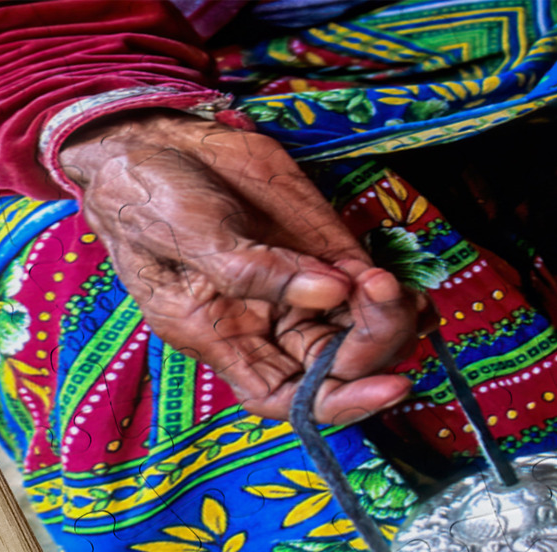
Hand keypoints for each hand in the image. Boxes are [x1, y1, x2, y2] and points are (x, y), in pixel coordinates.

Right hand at [57, 110, 422, 423]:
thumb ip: (255, 269)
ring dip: (391, 321)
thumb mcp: (190, 232)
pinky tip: (410, 287)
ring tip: (401, 291)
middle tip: (391, 301)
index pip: (285, 395)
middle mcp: (266, 323)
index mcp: (223, 336)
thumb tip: (331, 291)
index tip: (386, 386)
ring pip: (355, 330)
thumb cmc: (147, 198)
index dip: (337, 403)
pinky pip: (363, 288)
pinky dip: (391, 294)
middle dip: (373, 345)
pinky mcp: (317, 252)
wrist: (147, 142)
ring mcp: (296, 289)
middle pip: (332, 365)